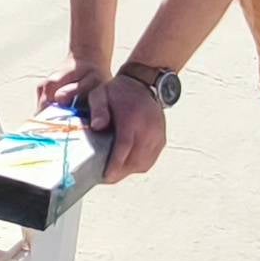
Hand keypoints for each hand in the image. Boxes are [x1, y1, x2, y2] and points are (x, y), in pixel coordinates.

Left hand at [34, 64, 168, 182]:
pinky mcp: (162, 139)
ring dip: (128, 171)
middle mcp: (148, 129)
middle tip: (105, 177)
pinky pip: (150, 160)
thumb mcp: (101, 93)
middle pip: (134, 160)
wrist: (144, 83)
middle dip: (119, 173)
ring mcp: (157, 135)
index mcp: (132, 119)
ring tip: (114, 172)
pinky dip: (138, 165)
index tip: (106, 177)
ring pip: (143, 163)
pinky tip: (127, 165)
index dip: (115, 165)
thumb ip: (98, 110)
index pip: (124, 148)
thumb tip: (97, 127)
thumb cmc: (118, 91)